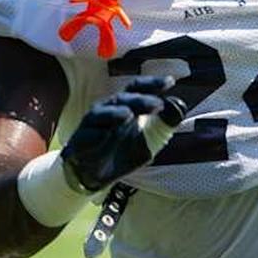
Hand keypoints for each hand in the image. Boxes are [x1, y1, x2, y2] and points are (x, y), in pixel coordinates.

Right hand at [61, 76, 185, 192]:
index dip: (152, 83)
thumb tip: (179, 106)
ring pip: (100, 114)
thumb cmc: (122, 152)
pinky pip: (85, 137)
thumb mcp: (149, 141)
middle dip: (140, 100)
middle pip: (122, 99)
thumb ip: (164, 125)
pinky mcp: (78, 144)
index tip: (171, 82)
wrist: (95, 176)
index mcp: (124, 106)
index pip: (137, 89)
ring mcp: (90, 127)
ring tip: (128, 115)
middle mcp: (107, 111)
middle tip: (158, 105)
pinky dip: (93, 136)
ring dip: (114, 113)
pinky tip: (103, 136)